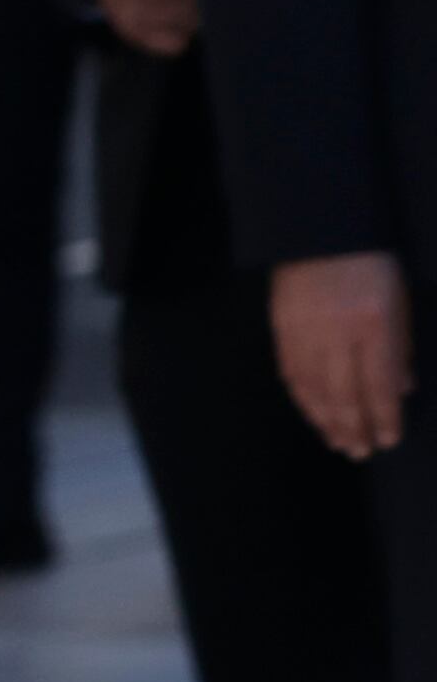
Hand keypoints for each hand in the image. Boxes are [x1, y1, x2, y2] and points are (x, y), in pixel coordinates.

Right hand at [273, 254, 412, 459]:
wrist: (318, 229)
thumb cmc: (370, 264)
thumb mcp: (399, 302)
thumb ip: (399, 348)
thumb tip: (401, 390)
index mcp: (373, 324)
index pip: (378, 384)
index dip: (383, 417)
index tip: (388, 440)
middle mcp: (337, 332)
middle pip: (343, 393)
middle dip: (353, 427)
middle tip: (359, 452)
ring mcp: (304, 331)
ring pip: (313, 388)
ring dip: (325, 420)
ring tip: (336, 442)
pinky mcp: (280, 327)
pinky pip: (291, 371)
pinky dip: (302, 398)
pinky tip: (312, 413)